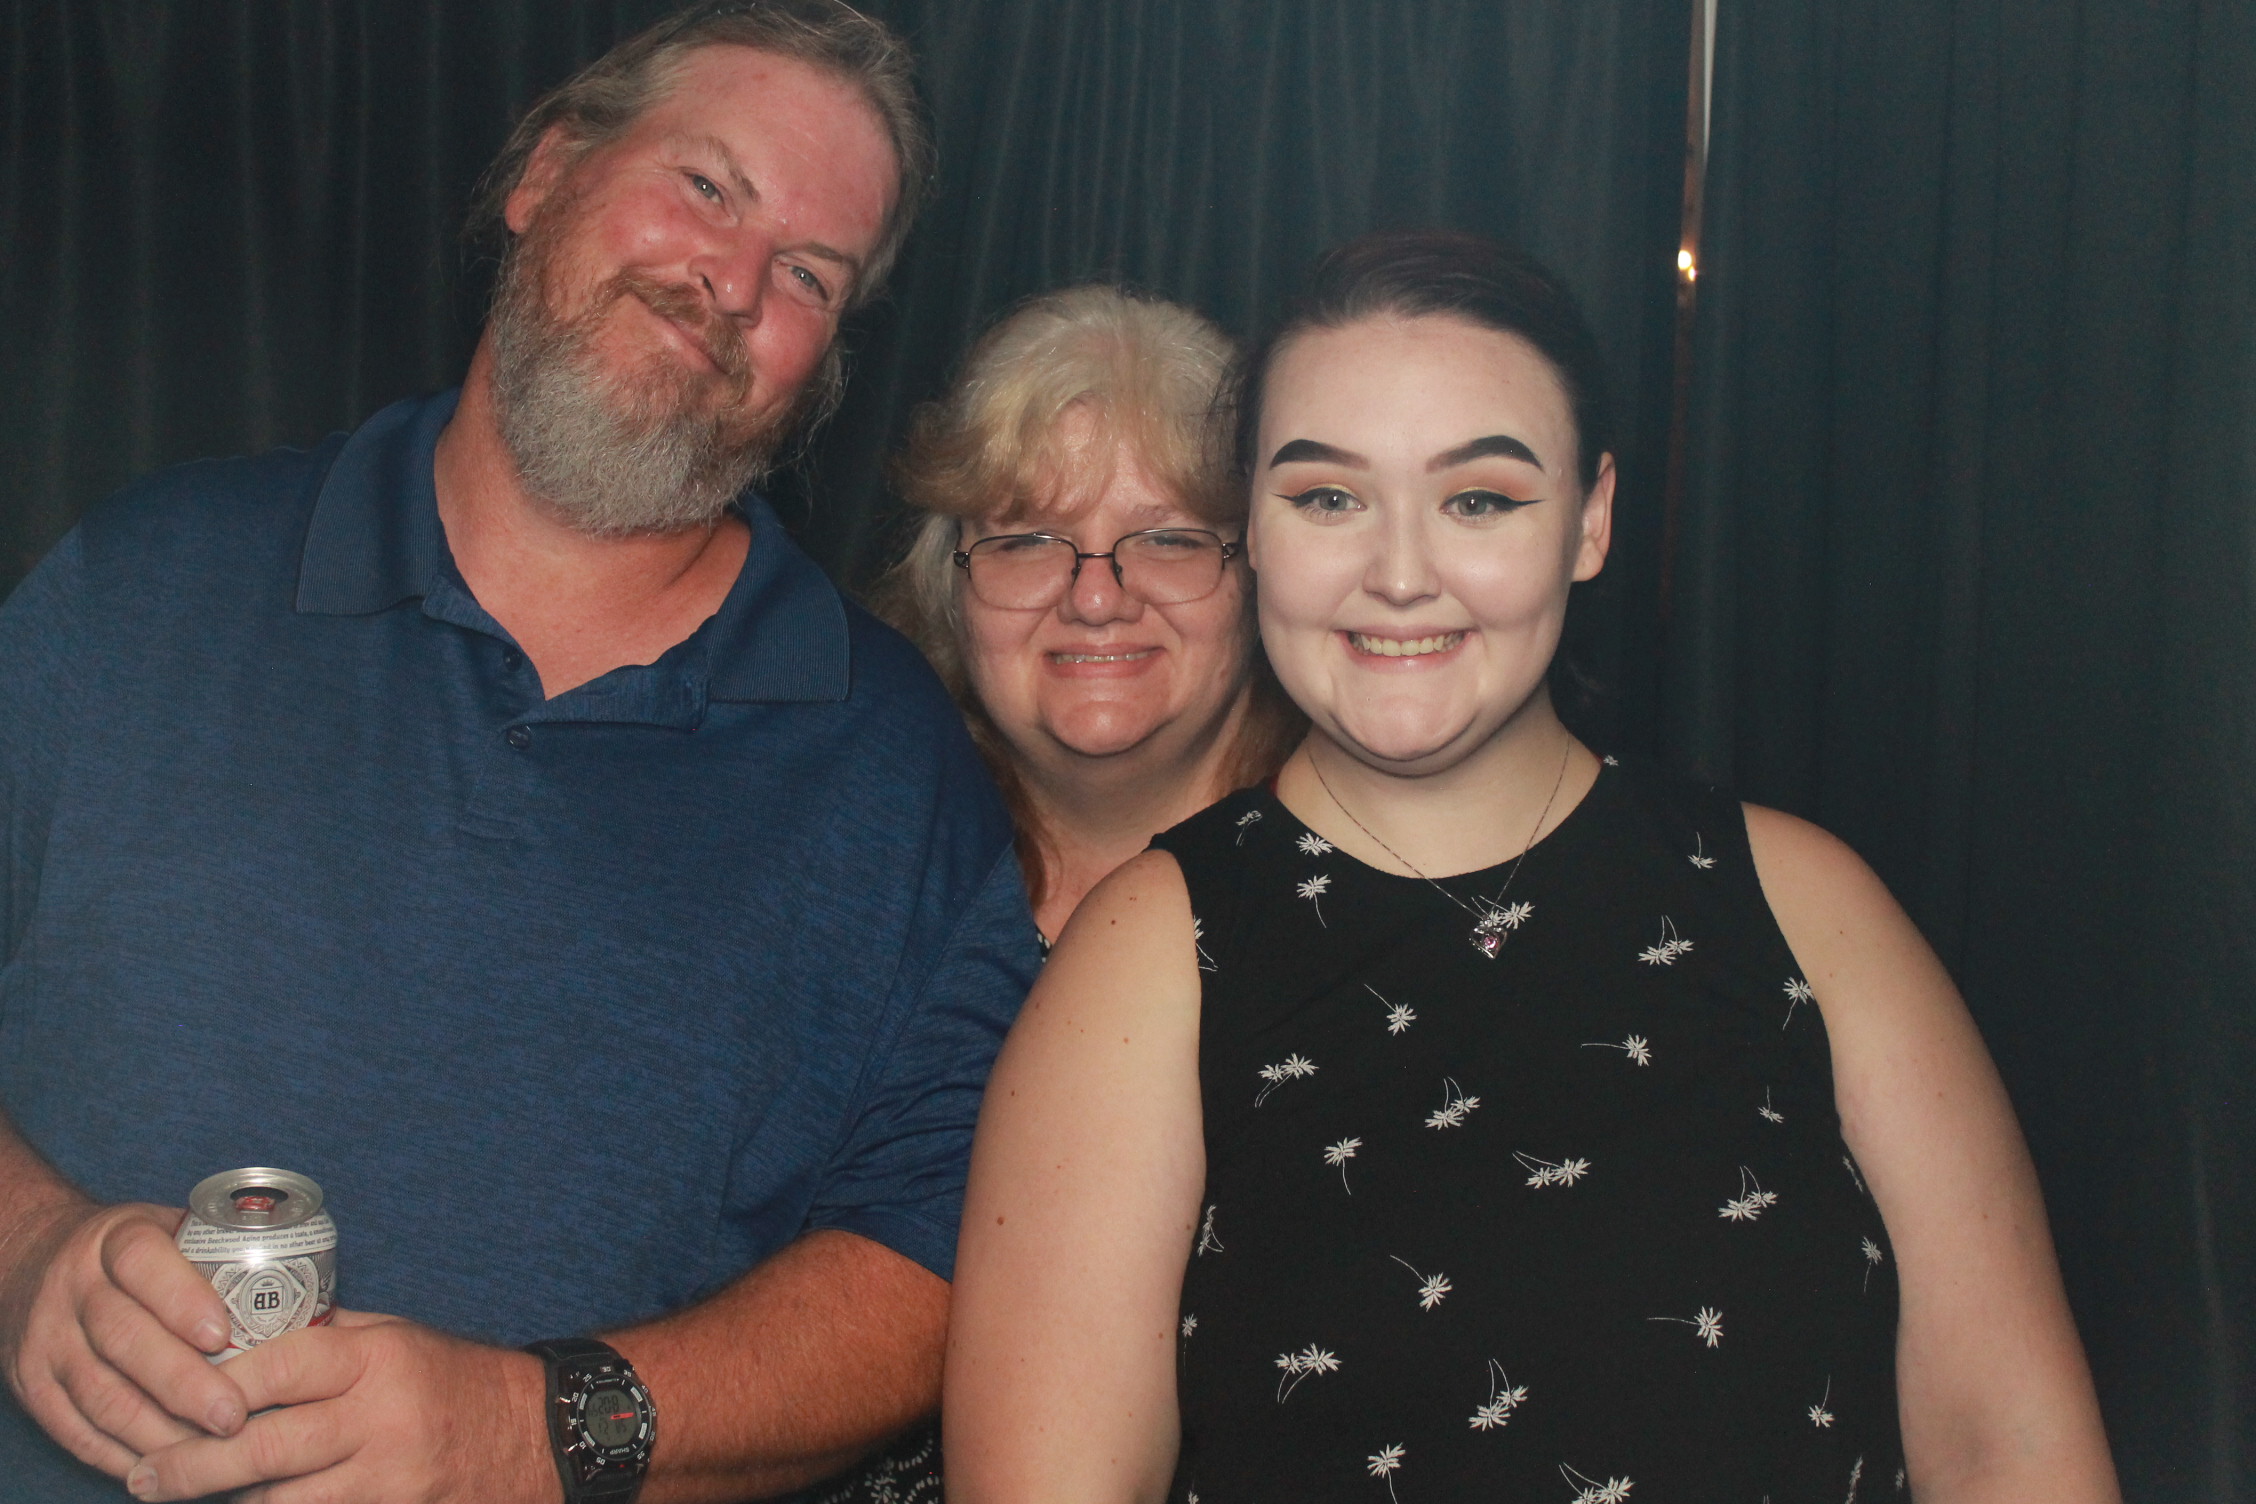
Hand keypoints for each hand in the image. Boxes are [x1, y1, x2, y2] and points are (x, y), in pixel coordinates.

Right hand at [0, 1198, 246, 1476]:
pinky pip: (74, 1428)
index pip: (145, 1263)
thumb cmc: (139, 1255)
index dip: (183, 1300)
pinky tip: (163, 1466)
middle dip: (183, 1383)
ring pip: (100, 1392)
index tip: (224, 1335)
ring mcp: (48, 1337)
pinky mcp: (32, 1384)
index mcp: (117, 1239)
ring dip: (156, 1431)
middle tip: (234, 1416)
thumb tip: (321, 1301)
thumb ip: (226, 1259)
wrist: (39, 1259)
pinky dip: (119, 1454)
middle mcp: (75, 1286)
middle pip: (125, 1338)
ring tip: (209, 1453)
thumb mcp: (173, 1231)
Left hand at [125, 1308, 555, 1503]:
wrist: (535, 1433)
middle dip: (191, 1466)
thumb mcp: (395, 1339)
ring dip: (222, 1501)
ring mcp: (387, 1478)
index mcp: (377, 1360)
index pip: (281, 1365)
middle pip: (266, 1448)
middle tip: (142, 1473)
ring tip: (171, 1495)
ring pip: (280, 1501)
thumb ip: (326, 1341)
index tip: (169, 1390)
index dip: (217, 1382)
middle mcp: (380, 1419)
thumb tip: (246, 1334)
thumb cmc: (453, 1379)